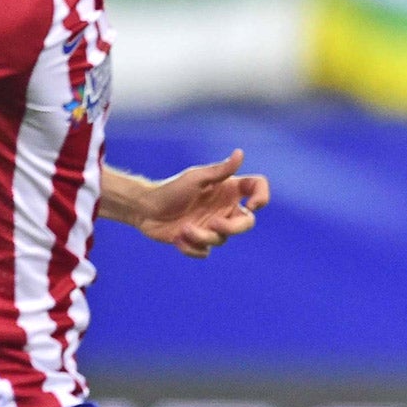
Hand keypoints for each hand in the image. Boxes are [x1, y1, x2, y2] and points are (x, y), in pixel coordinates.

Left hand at [134, 150, 268, 258]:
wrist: (144, 208)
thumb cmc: (170, 189)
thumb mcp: (196, 178)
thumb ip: (220, 170)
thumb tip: (240, 154)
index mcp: (228, 190)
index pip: (258, 189)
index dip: (262, 197)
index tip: (252, 205)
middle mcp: (224, 209)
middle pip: (247, 223)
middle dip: (232, 228)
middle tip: (214, 224)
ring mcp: (212, 227)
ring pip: (222, 240)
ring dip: (202, 236)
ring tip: (184, 229)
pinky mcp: (199, 242)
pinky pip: (206, 252)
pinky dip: (192, 248)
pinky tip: (177, 238)